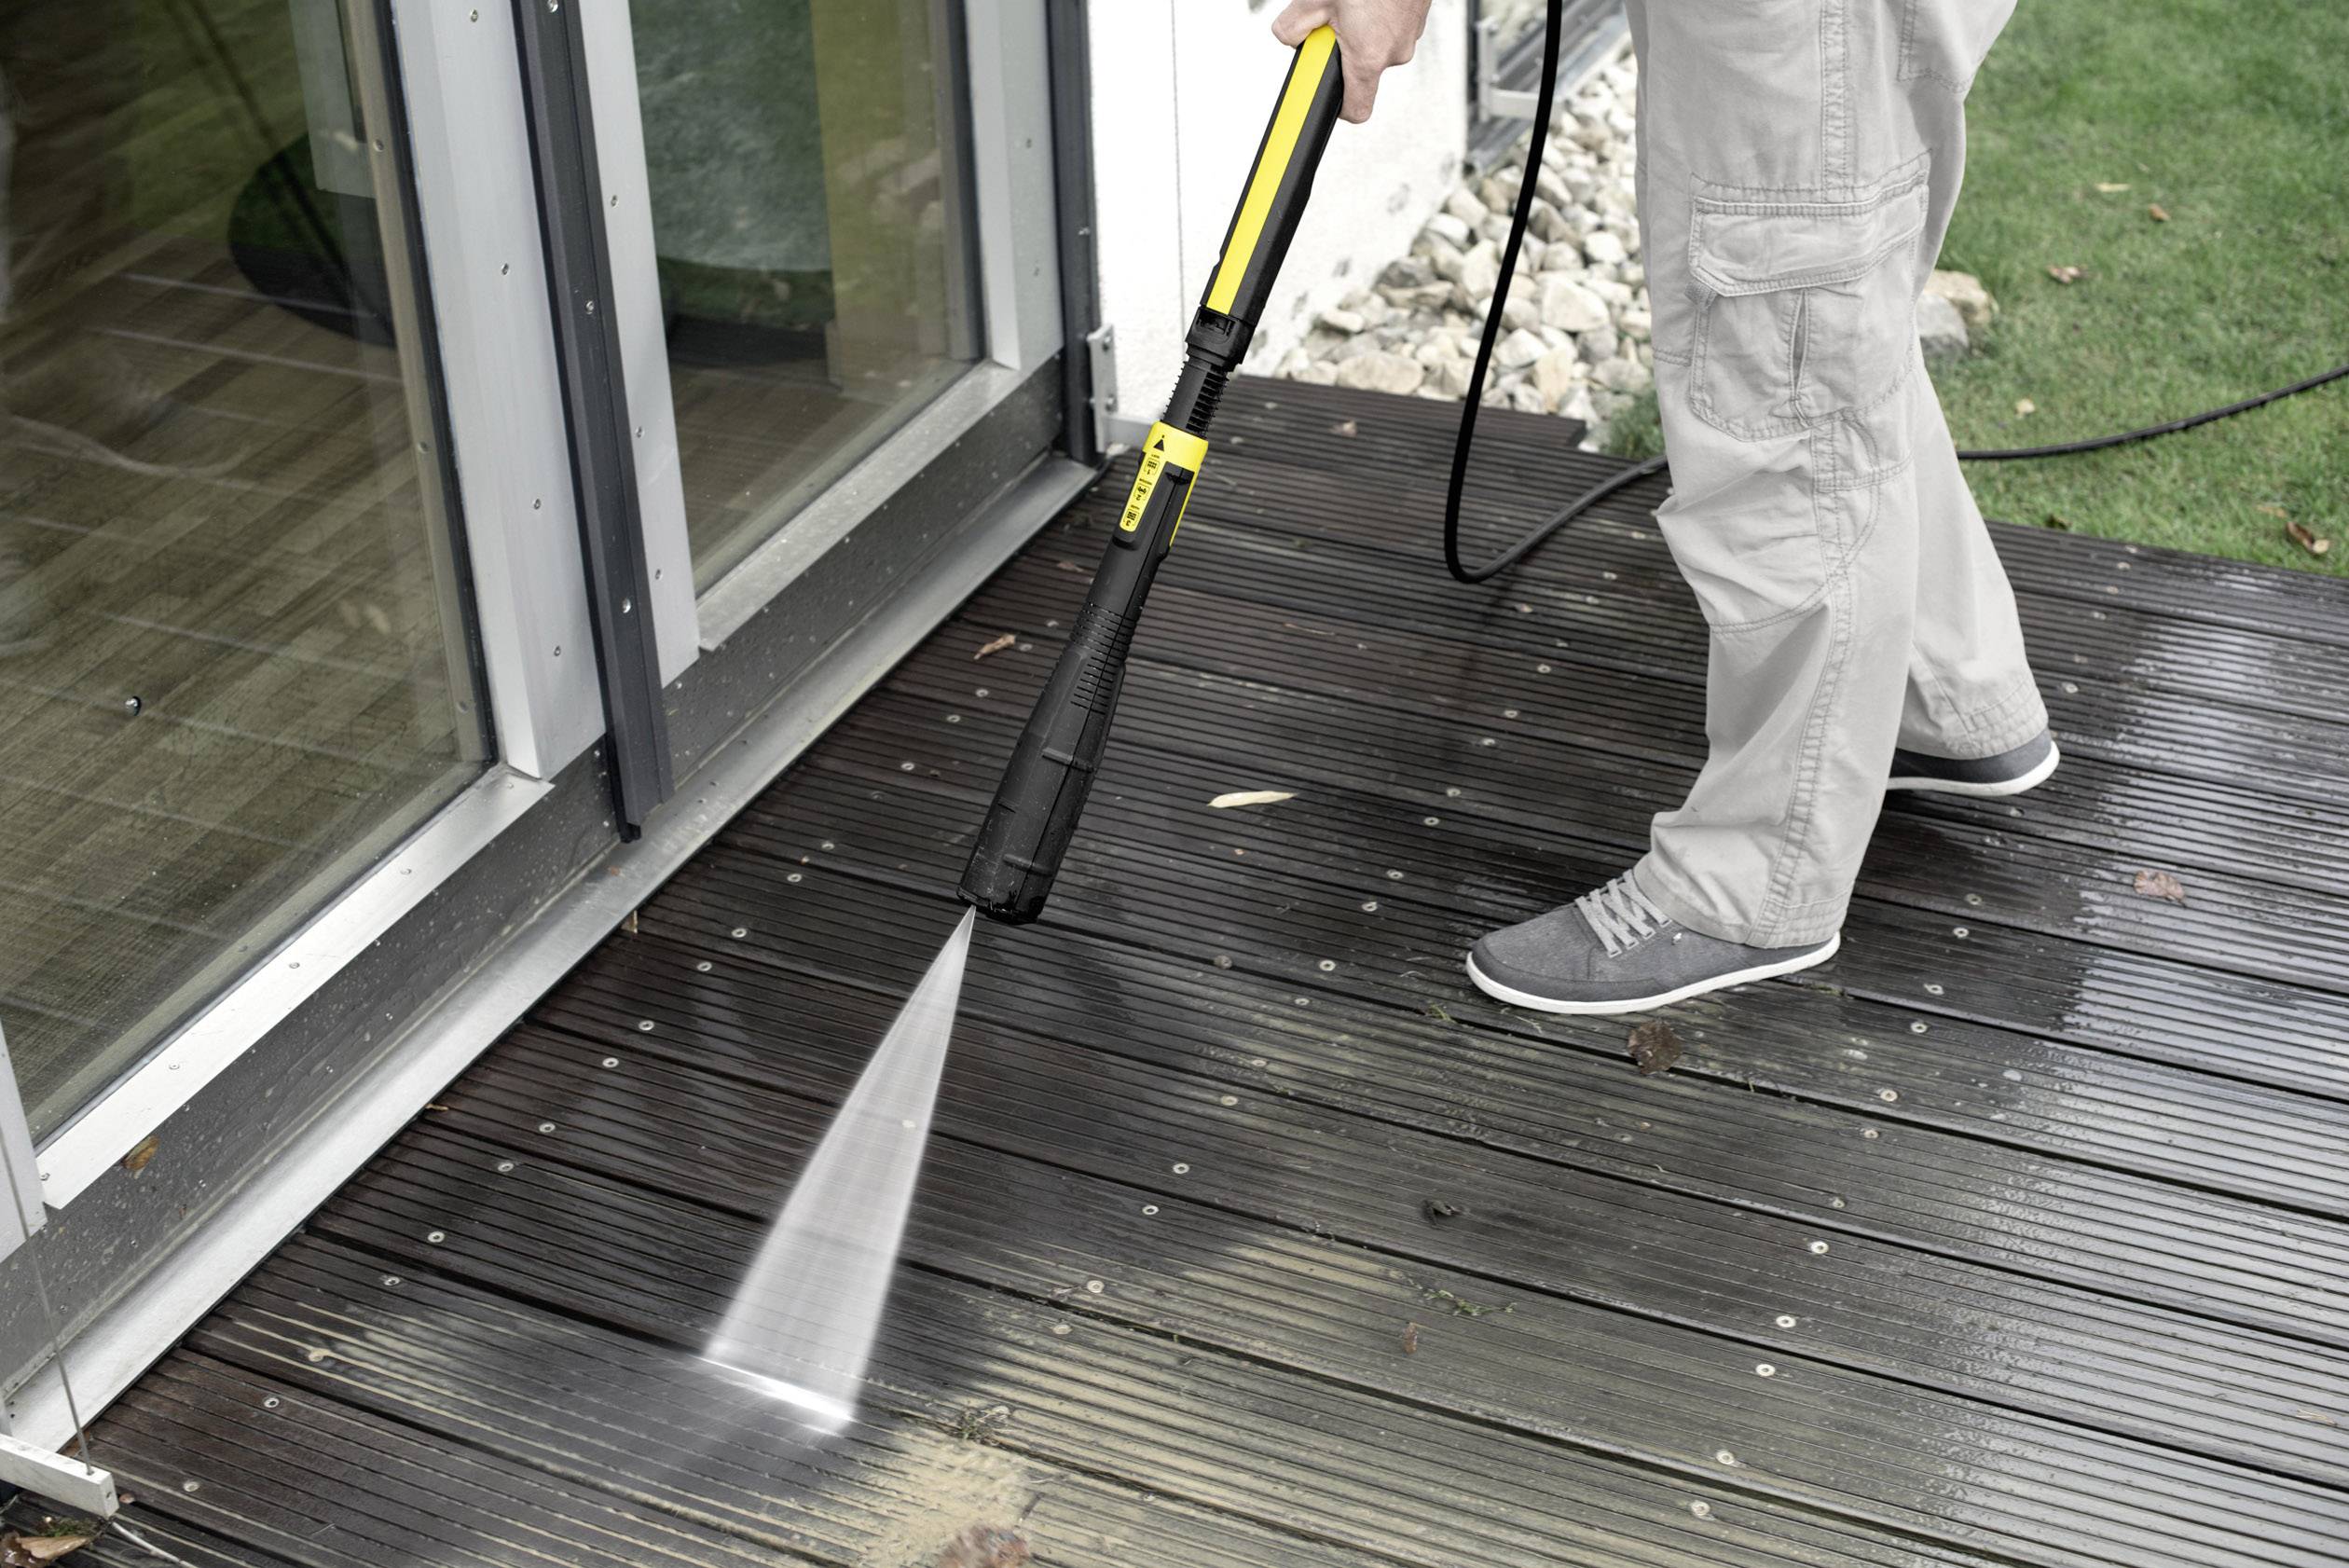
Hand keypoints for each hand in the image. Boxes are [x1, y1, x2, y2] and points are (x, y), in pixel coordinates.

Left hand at [1270, 0, 1435, 123]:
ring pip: (1374, 45)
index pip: (1356, 110)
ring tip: (1353, 3)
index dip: (1336, 105)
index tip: (1324, 93)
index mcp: (1369, 57)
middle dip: (1340, 49)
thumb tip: (1288, 38)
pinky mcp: (1415, 18)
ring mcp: (1409, 36)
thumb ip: (1292, 27)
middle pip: (1360, 69)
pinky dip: (1374, 17)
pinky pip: (1387, 29)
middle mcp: (1394, 52)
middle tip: (1332, 20)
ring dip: (1358, 30)